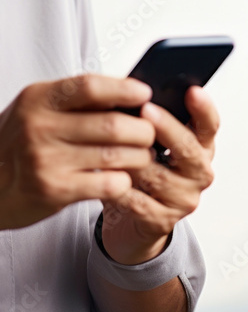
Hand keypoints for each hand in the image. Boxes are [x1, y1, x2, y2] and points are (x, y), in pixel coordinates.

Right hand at [0, 73, 154, 259]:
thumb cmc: (8, 144)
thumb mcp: (28, 108)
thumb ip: (67, 100)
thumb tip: (120, 91)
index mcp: (36, 99)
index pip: (90, 86)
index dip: (124, 89)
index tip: (144, 93)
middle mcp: (40, 126)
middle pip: (110, 123)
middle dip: (141, 129)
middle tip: (151, 132)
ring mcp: (46, 160)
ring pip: (114, 155)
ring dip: (138, 156)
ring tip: (143, 155)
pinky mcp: (54, 190)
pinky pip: (105, 183)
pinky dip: (122, 181)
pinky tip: (123, 179)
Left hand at [100, 85, 218, 264]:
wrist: (134, 216)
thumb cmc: (142, 166)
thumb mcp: (152, 140)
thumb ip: (149, 119)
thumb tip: (131, 90)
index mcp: (199, 146)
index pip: (209, 125)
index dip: (203, 109)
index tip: (192, 92)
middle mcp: (198, 172)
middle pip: (187, 148)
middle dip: (165, 127)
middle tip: (146, 109)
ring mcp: (182, 199)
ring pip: (157, 175)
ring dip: (132, 157)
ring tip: (111, 140)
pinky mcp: (161, 220)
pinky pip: (137, 201)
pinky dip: (117, 185)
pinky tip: (101, 173)